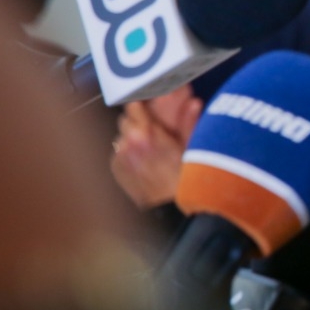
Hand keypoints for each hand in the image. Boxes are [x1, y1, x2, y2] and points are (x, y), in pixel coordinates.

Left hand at [110, 86, 201, 207]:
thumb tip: (193, 103)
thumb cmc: (184, 179)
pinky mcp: (116, 169)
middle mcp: (128, 144)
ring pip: (121, 137)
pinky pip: (118, 153)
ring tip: (148, 148)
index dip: (141, 105)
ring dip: (131, 138)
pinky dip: (127, 153)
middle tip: (152, 131)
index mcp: (147, 134)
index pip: (133, 106)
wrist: (171, 207)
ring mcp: (120, 158)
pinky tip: (142, 161)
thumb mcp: (191, 146)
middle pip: (125, 120)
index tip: (147, 106)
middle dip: (137, 122)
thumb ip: (189, 122)